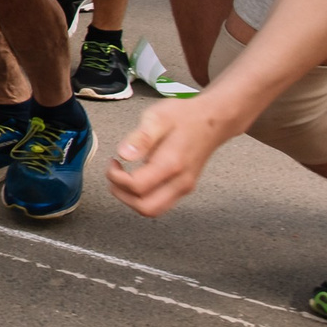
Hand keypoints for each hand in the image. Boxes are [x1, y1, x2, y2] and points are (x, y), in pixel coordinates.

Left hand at [107, 95, 236, 216]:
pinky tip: (137, 178)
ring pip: (154, 209)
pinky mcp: (185, 188)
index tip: (113, 162)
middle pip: (146, 208)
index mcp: (171, 163)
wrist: (214, 121)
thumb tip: (124, 154)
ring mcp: (185, 187)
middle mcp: (181, 181)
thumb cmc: (184, 117)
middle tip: (114, 175)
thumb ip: (141, 137)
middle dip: (122, 195)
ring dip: (131, 199)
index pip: (137, 187)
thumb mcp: (158, 117)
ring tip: (123, 177)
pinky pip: (161, 203)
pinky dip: (143, 197)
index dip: (117, 178)